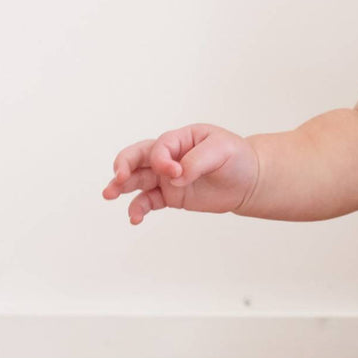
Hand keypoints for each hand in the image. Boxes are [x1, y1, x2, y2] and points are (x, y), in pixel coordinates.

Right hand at [102, 124, 259, 224]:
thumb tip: (176, 177)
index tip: (176, 173)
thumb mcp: (222, 150)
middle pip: (137, 157)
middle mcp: (169, 156)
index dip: (161, 160)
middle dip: (123, 165)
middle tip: (118, 178)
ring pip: (137, 179)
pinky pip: (148, 201)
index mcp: (180, 138)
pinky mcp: (170, 196)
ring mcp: (167, 177)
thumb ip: (197, 161)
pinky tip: (135, 218)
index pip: (159, 147)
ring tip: (109, 195)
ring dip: (121, 186)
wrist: (248, 180)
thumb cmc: (237, 158)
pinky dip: (138, 208)